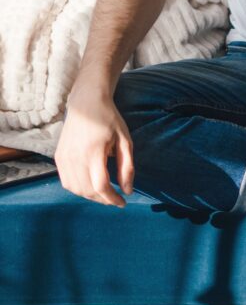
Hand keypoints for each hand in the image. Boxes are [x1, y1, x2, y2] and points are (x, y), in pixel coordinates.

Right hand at [54, 85, 134, 206]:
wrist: (86, 102)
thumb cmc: (109, 119)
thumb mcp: (125, 140)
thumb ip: (127, 166)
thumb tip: (128, 190)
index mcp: (94, 151)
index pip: (101, 186)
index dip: (112, 199)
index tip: (123, 202)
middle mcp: (76, 156)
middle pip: (88, 191)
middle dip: (103, 199)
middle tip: (115, 198)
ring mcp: (64, 158)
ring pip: (76, 189)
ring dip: (90, 196)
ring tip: (104, 192)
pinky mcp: (59, 157)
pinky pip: (67, 182)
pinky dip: (78, 189)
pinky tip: (90, 185)